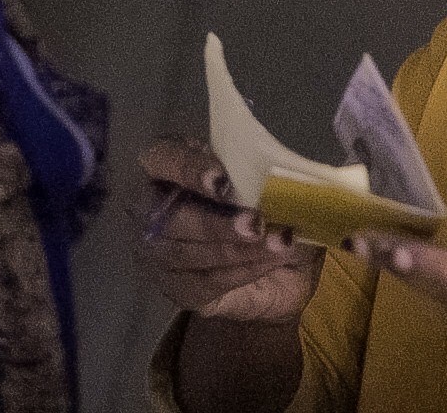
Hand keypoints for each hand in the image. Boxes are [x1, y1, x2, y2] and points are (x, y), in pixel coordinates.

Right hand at [137, 137, 321, 321]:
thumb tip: (292, 169)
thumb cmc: (270, 210)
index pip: (161, 158)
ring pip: (187, 254)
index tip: (222, 181)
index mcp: (173, 166)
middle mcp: (154, 209)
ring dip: (237, 250)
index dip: (187, 168)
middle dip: (216, 222)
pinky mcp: (178, 289)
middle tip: (256, 223)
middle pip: (170, 217)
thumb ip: (270, 172)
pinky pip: (205, 282)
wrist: (282, 270)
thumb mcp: (274, 184)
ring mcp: (160, 254)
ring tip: (280, 244)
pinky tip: (272, 261)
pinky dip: (243, 271)